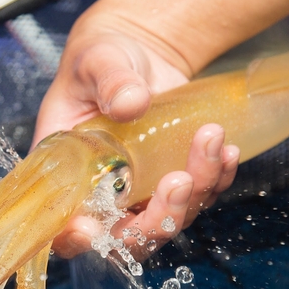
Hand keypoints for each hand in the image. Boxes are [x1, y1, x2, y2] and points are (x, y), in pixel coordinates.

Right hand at [33, 13, 239, 258]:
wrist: (138, 50)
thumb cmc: (102, 57)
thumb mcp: (98, 60)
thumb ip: (110, 81)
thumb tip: (132, 102)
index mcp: (66, 170)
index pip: (62, 224)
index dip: (75, 237)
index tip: (90, 227)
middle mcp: (100, 191)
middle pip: (124, 237)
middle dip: (157, 220)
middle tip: (181, 179)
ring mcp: (138, 192)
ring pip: (168, 221)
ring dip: (196, 192)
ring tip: (212, 140)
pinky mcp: (170, 181)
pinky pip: (197, 197)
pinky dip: (216, 179)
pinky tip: (226, 149)